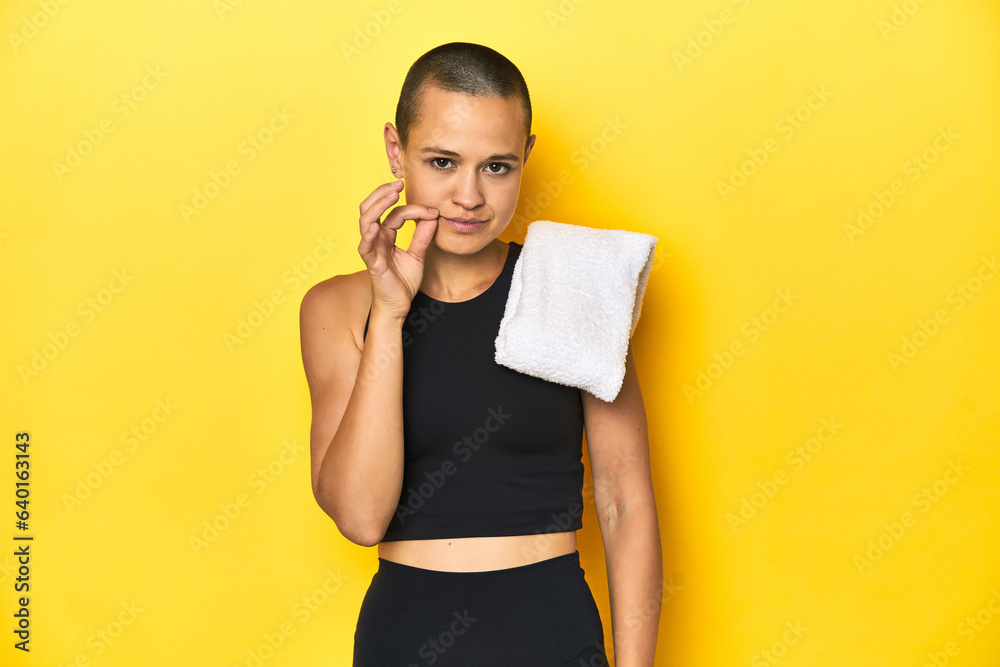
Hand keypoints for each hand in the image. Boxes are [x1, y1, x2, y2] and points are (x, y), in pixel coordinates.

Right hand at [357, 180, 438, 319]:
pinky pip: (365, 245)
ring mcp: (371, 249)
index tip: (432, 211)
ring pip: (366, 220)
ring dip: (377, 204)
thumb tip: (433, 216)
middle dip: (383, 193)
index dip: (413, 209)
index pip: (395, 213)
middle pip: (371, 208)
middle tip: (398, 183)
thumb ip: (423, 236)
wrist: (398, 305)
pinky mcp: (371, 262)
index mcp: (386, 235)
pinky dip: (369, 234)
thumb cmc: (403, 282)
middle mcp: (376, 239)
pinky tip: (376, 224)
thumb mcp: (418, 254)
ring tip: (390, 194)